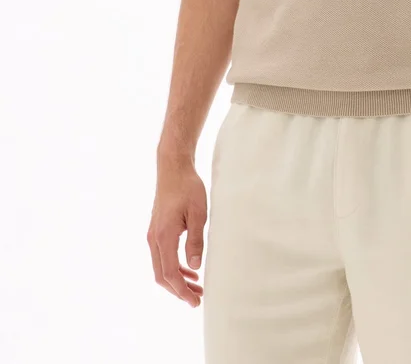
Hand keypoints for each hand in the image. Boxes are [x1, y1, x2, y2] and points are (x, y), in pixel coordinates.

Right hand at [147, 158, 207, 307]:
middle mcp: (154, 238)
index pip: (170, 273)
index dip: (182, 290)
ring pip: (161, 267)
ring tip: (196, 287)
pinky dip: (174, 267)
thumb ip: (196, 240)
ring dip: (177, 280)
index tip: (195, 301)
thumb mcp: (198, 212)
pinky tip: (189, 269)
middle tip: (198, 298)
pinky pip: (162, 256)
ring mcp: (153, 235)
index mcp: (164, 236)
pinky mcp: (156, 230)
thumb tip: (195, 266)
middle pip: (162, 275)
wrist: (173, 167)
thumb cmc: (188, 187)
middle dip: (179, 290)